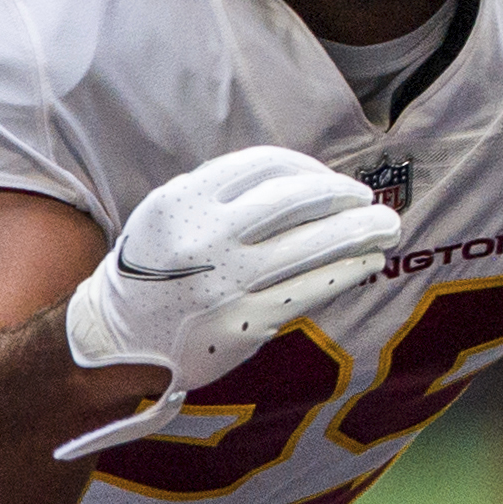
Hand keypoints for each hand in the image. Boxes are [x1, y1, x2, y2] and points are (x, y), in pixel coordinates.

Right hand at [55, 147, 396, 460]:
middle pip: (297, 201)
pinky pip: (309, 290)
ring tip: (387, 227)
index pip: (267, 165)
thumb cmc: (156, 268)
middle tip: (372, 200)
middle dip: (344, 196)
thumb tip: (307, 181)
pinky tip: (367, 262)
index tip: (334, 181)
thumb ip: (225, 193)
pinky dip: (346, 272)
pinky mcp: (243, 321)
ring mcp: (226, 282)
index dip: (311, 170)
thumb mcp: (172, 213)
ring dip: (358, 232)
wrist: (115, 338)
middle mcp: (205, 238)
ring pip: (311, 247)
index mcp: (184, 200)